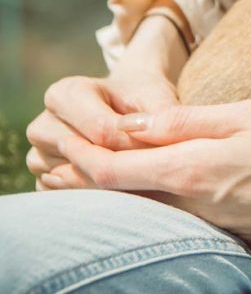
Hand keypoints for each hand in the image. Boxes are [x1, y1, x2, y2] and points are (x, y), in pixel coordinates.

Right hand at [26, 15, 185, 188]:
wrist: (129, 104)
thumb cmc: (143, 97)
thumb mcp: (157, 96)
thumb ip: (164, 117)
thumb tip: (168, 141)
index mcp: (64, 94)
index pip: (101, 131)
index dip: (138, 146)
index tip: (166, 150)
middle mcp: (42, 126)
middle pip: (84, 158)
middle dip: (124, 166)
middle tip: (156, 168)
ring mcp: (39, 155)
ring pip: (74, 183)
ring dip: (110, 185)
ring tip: (140, 177)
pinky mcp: (44, 181)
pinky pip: (69, 199)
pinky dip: (96, 199)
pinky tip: (123, 190)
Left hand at [44, 101, 250, 265]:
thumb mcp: (249, 117)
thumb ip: (187, 122)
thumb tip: (132, 123)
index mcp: (193, 172)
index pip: (110, 170)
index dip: (80, 153)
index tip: (66, 136)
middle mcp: (194, 210)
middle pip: (119, 199)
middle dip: (85, 176)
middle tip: (68, 154)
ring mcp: (215, 232)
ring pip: (148, 213)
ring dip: (119, 192)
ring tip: (104, 169)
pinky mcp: (238, 244)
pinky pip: (182, 224)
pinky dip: (158, 207)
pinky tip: (166, 193)